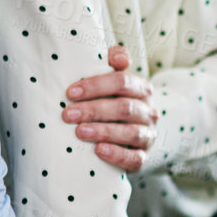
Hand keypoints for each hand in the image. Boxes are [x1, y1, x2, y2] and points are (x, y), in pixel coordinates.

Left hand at [64, 44, 157, 172]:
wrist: (129, 134)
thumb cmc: (114, 100)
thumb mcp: (114, 79)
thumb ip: (114, 61)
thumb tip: (118, 58)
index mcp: (142, 89)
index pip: (123, 82)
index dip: (96, 86)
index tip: (70, 92)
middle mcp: (148, 111)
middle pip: (124, 108)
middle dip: (94, 110)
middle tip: (68, 114)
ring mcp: (147, 135)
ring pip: (131, 133)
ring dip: (104, 131)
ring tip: (80, 132)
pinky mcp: (142, 156)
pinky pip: (135, 158)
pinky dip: (117, 154)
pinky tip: (99, 150)